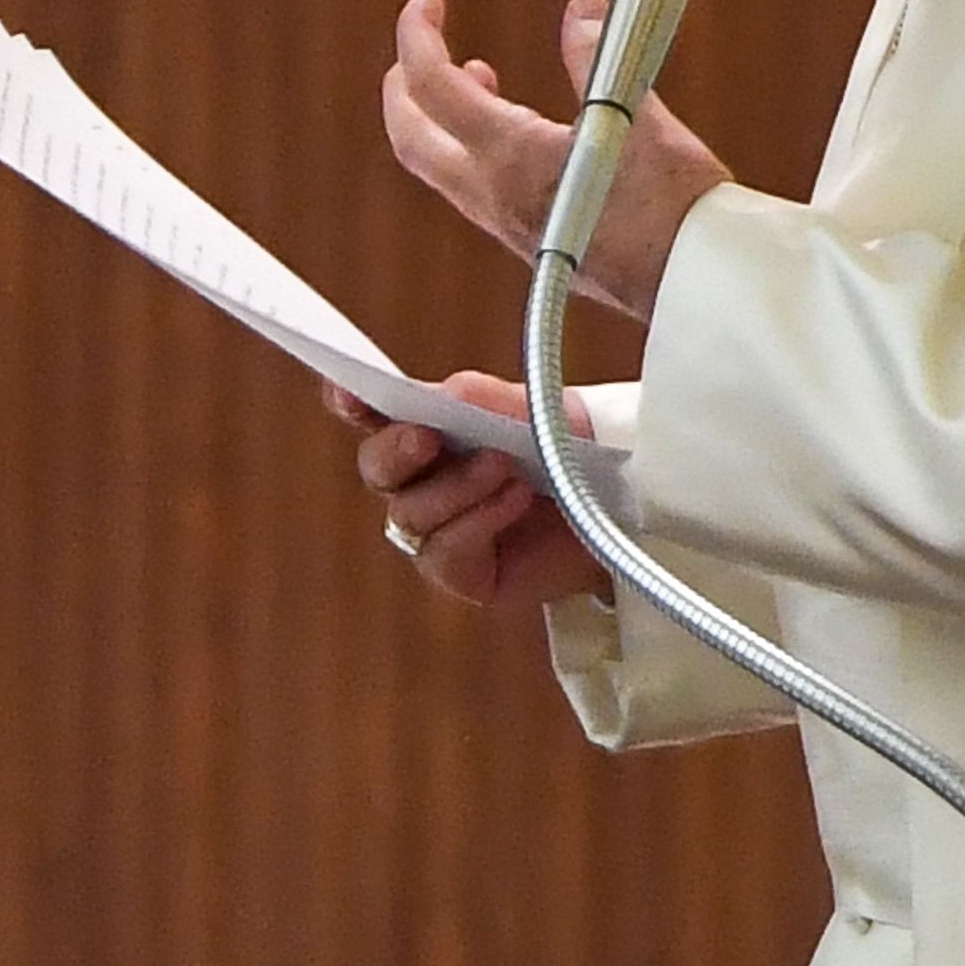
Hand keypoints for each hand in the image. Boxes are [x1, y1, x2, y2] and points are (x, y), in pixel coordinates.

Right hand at [326, 372, 604, 611]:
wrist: (618, 498)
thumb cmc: (563, 443)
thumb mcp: (522, 408)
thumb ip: (473, 399)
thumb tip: (435, 401)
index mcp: (423, 427)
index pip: (368, 413)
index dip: (349, 401)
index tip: (347, 393)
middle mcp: (419, 479)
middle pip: (377, 468)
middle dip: (396, 451)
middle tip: (429, 437)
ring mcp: (436, 529)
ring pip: (410, 513)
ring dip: (456, 487)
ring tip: (506, 467)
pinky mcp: (461, 572)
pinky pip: (444, 552)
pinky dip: (478, 521)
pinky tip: (515, 500)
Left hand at [378, 0, 730, 318]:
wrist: (693, 284)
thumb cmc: (672, 204)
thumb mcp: (634, 113)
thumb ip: (598, 57)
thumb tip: (581, 9)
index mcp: (510, 157)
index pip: (432, 85)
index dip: (416, 34)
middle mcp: (494, 196)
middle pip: (410, 137)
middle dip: (402, 83)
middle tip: (421, 40)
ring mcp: (508, 226)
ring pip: (440, 167)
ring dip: (437, 115)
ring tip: (475, 73)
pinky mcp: (530, 244)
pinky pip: (474, 189)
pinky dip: (471, 147)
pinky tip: (517, 132)